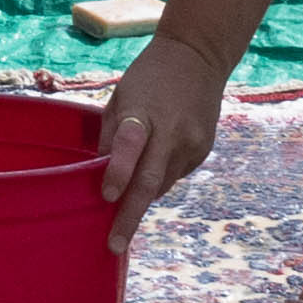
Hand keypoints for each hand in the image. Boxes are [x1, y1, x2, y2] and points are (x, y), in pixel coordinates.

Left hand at [98, 33, 225, 255]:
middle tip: (113, 245)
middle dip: (129, 216)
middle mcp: (172, 132)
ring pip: (160, 185)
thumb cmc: (147, 78)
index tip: (107, 196)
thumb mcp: (120, 98)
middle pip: (149, 181)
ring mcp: (192, 144)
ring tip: (123, 203)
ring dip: (141, 197)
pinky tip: (155, 161)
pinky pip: (174, 175)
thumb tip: (99, 178)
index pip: (130, 145)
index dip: (118, 172)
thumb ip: (111, 137)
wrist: (198, 57)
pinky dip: (158, 178)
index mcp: (144, 114)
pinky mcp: (203, 151)